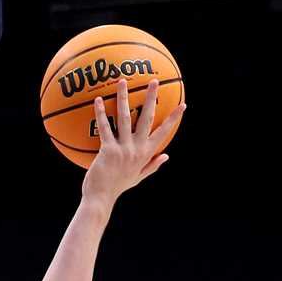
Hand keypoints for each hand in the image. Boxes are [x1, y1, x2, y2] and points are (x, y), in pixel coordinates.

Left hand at [82, 78, 184, 207]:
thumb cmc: (117, 187)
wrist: (101, 199)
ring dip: (124, 98)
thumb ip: (152, 165)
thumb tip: (167, 156)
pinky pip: (104, 128)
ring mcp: (122, 149)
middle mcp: (136, 149)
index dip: (173, 118)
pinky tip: (98, 100)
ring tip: (122, 81)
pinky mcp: (107, 150)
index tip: (182, 105)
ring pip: (125, 118)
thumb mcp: (138, 177)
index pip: (163, 133)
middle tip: (154, 81)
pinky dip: (101, 113)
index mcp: (145, 154)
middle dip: (151, 98)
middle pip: (146, 119)